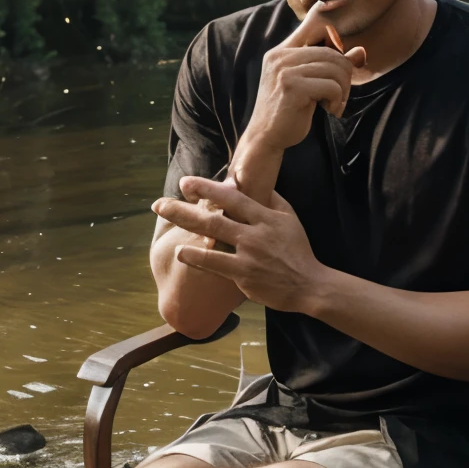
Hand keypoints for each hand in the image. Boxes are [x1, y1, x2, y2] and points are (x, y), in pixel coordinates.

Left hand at [152, 175, 328, 312]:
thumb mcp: (289, 218)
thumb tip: (256, 184)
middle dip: (183, 208)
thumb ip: (271, 199)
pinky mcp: (244, 275)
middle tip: (159, 204)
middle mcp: (254, 232)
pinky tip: (180, 253)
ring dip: (185, 227)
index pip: (232, 197)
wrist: (309, 284)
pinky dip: (197, 257)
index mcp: (265, 216)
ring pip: (211, 237)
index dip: (207, 188)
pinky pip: (215, 264)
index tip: (185, 182)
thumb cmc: (298, 250)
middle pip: (214, 216)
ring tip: (163, 219)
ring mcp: (248, 254)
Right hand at [245, 2, 366, 156]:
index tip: (342, 0)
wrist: (266, 137)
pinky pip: (331, 86)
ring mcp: (284, 70)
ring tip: (334, 104)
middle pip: (332, 53)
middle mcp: (281, 55)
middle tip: (340, 96)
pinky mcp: (292, 86)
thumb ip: (330, 67)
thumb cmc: (289, 110)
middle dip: (345, 76)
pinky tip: (328, 110)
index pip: (310, 24)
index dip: (328, 14)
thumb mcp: (310, 85)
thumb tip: (361, 52)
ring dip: (342, 91)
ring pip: (335, 69)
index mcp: (283, 50)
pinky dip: (336, 100)